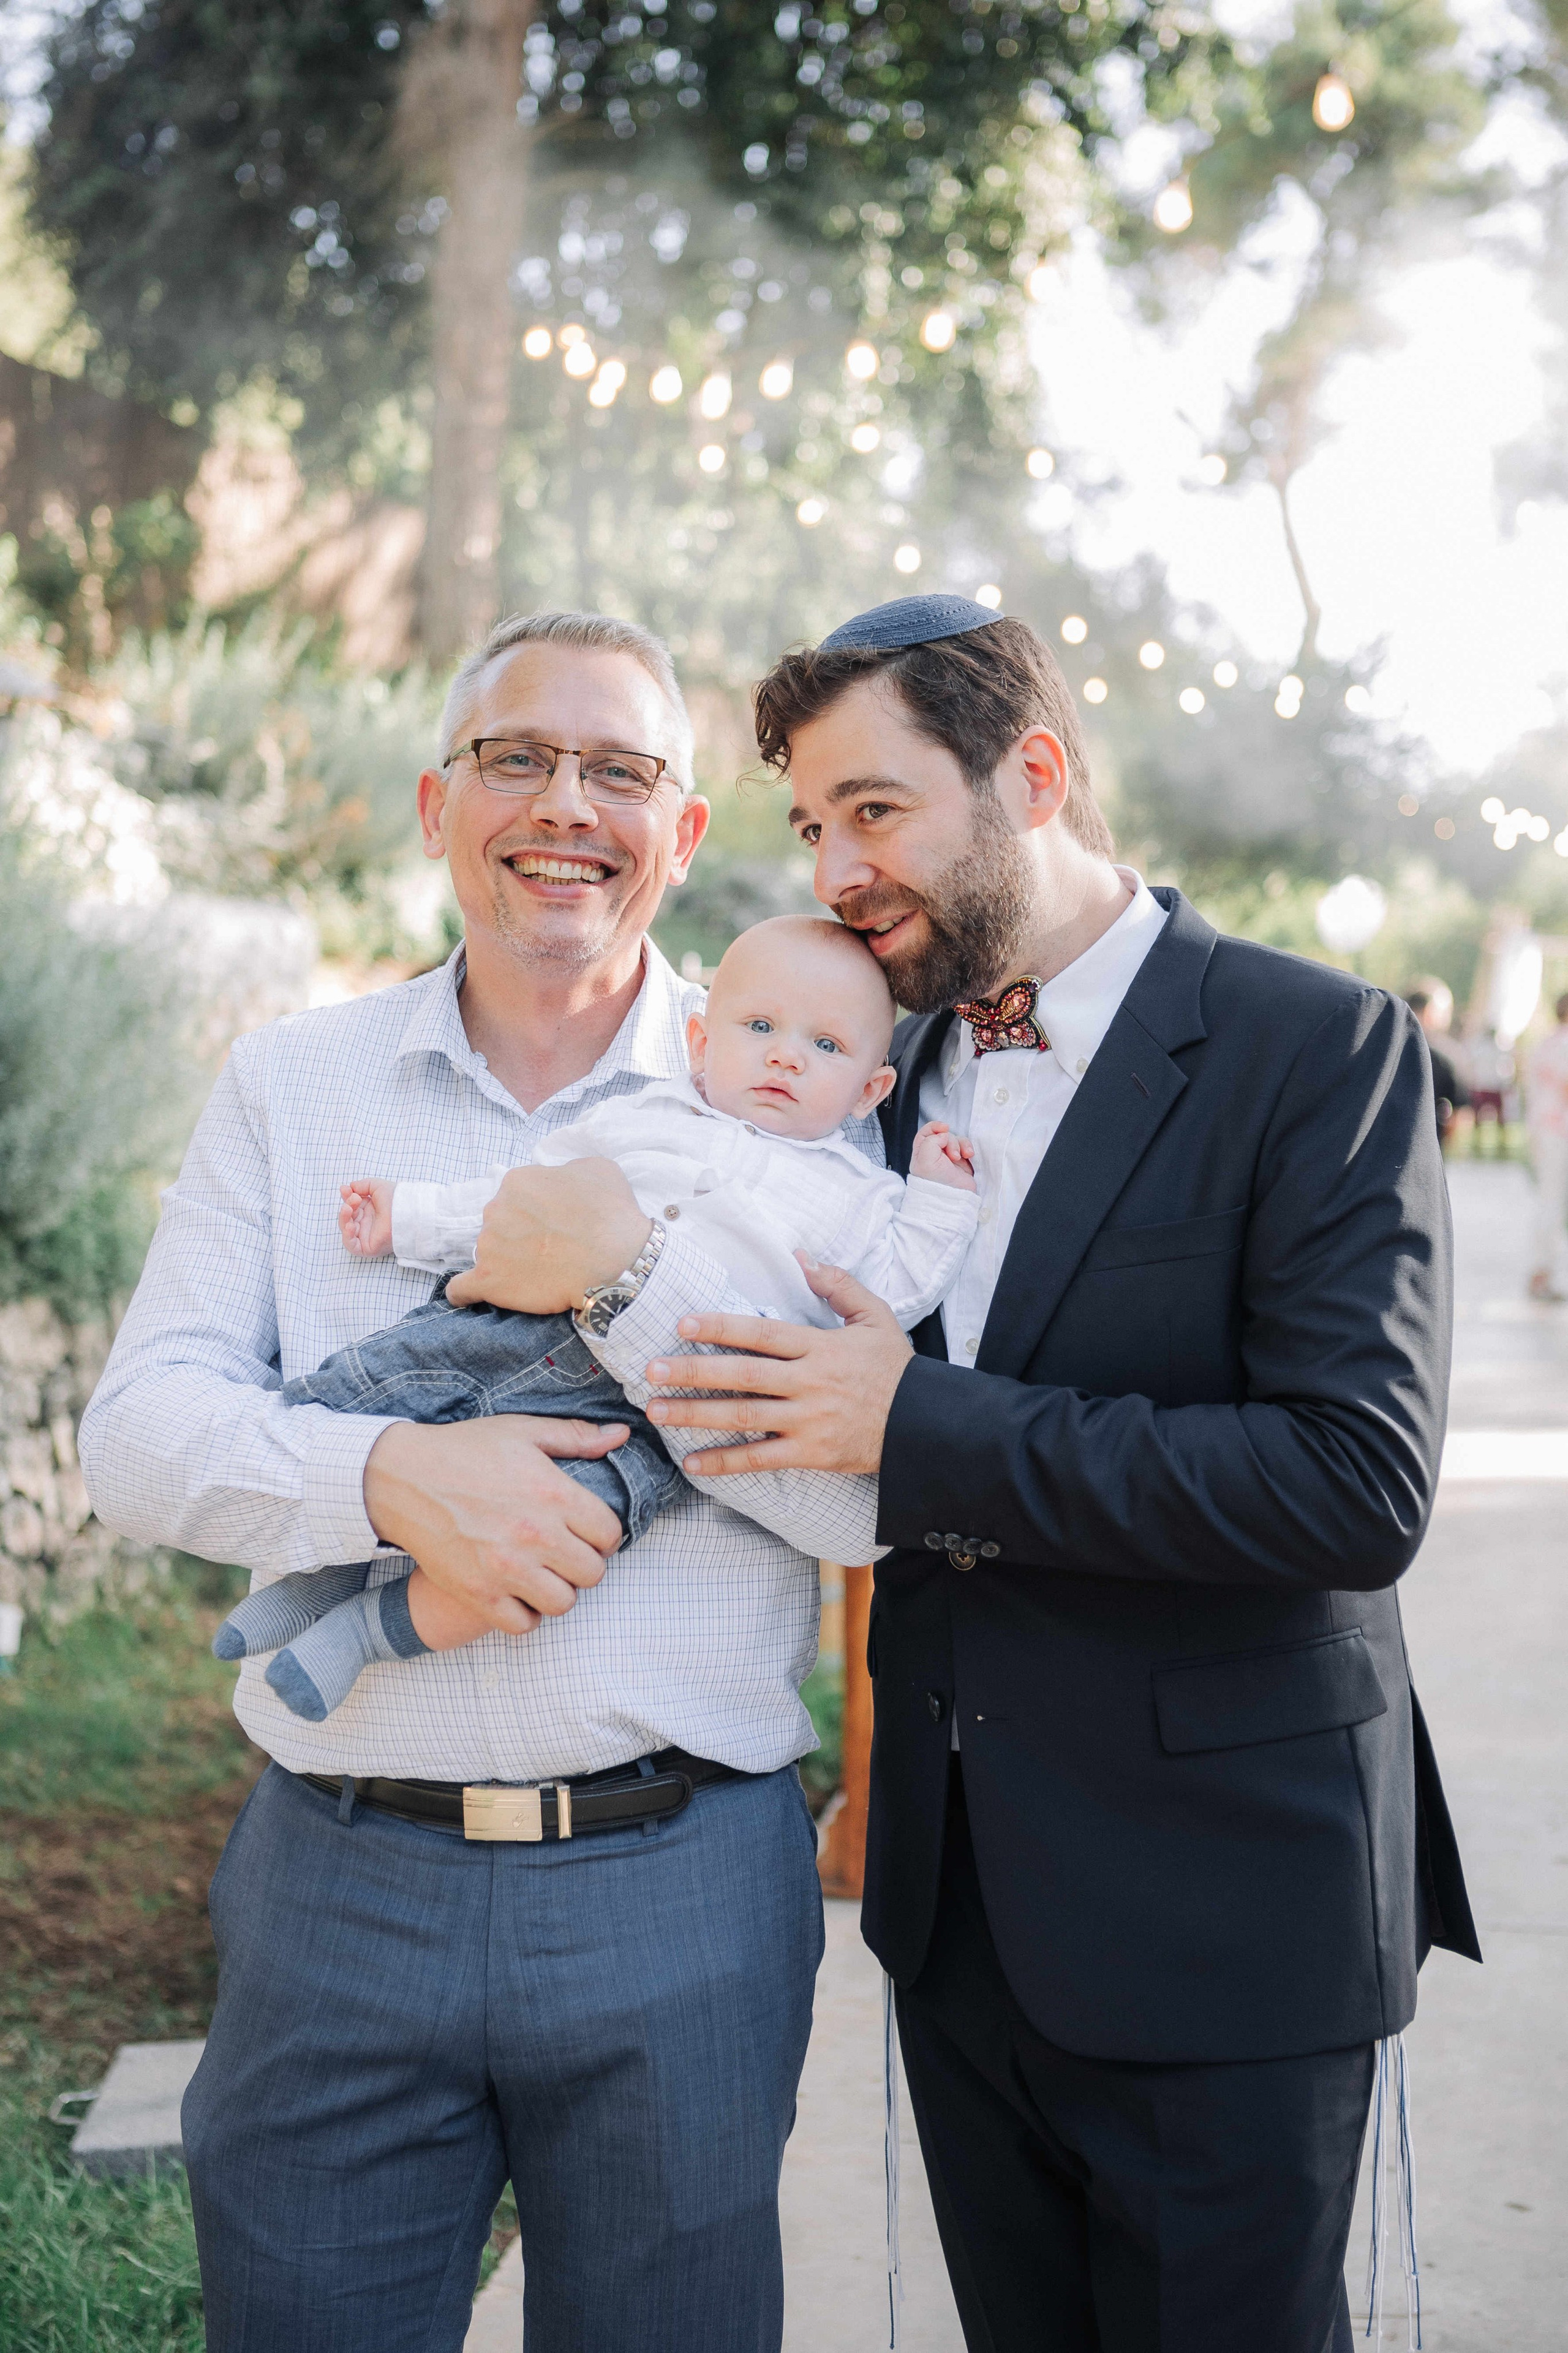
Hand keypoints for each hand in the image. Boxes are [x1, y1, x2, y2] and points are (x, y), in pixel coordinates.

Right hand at [340, 1178, 394, 1256]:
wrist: (407, 1211)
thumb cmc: (396, 1199)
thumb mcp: (377, 1186)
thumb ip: (361, 1185)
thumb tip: (348, 1188)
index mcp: (370, 1211)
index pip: (351, 1205)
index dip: (346, 1197)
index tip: (345, 1189)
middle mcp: (368, 1223)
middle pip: (348, 1217)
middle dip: (347, 1206)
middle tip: (354, 1198)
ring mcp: (367, 1236)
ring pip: (347, 1231)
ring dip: (343, 1218)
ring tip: (348, 1208)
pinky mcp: (368, 1248)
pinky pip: (352, 1246)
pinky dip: (347, 1236)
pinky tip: (350, 1225)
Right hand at [362, 1416, 627, 1632]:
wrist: (403, 1478)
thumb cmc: (465, 1451)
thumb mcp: (523, 1432)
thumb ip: (576, 1437)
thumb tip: (620, 1436)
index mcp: (554, 1494)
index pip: (609, 1533)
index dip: (604, 1534)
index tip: (587, 1532)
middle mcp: (536, 1535)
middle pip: (592, 1573)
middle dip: (584, 1563)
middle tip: (565, 1553)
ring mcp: (506, 1569)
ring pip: (563, 1603)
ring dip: (558, 1590)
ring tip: (543, 1574)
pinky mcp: (478, 1593)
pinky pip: (523, 1624)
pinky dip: (525, 1614)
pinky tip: (518, 1593)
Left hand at [445, 1161, 652, 1314]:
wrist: (617, 1263)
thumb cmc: (612, 1216)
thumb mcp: (598, 1169)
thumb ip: (567, 1171)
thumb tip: (560, 1181)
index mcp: (517, 1181)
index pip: (518, 1196)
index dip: (537, 1212)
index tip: (555, 1225)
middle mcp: (495, 1209)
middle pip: (500, 1223)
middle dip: (519, 1235)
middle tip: (550, 1250)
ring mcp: (488, 1245)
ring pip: (489, 1253)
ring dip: (506, 1262)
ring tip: (536, 1275)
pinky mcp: (487, 1280)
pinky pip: (461, 1289)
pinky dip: (466, 1293)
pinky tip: (476, 1294)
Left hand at [642, 1260, 912, 1476]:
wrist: (926, 1424)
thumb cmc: (896, 1369)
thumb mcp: (875, 1317)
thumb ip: (838, 1285)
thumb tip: (801, 1257)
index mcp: (820, 1346)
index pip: (762, 1334)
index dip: (721, 1327)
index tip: (683, 1323)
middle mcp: (810, 1383)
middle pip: (743, 1376)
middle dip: (694, 1372)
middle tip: (651, 1370)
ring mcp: (809, 1421)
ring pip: (744, 1417)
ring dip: (697, 1414)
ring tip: (658, 1410)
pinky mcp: (812, 1454)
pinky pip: (761, 1460)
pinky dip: (725, 1463)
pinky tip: (692, 1463)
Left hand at [911, 1120, 975, 1191]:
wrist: (953, 1199)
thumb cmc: (936, 1183)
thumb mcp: (925, 1160)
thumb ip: (931, 1141)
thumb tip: (944, 1135)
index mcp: (921, 1154)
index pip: (926, 1133)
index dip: (935, 1127)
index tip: (944, 1128)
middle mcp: (935, 1155)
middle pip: (944, 1135)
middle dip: (950, 1141)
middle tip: (953, 1156)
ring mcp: (949, 1158)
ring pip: (956, 1140)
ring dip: (961, 1145)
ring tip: (962, 1157)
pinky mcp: (963, 1162)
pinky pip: (966, 1147)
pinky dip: (968, 1148)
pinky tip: (970, 1155)